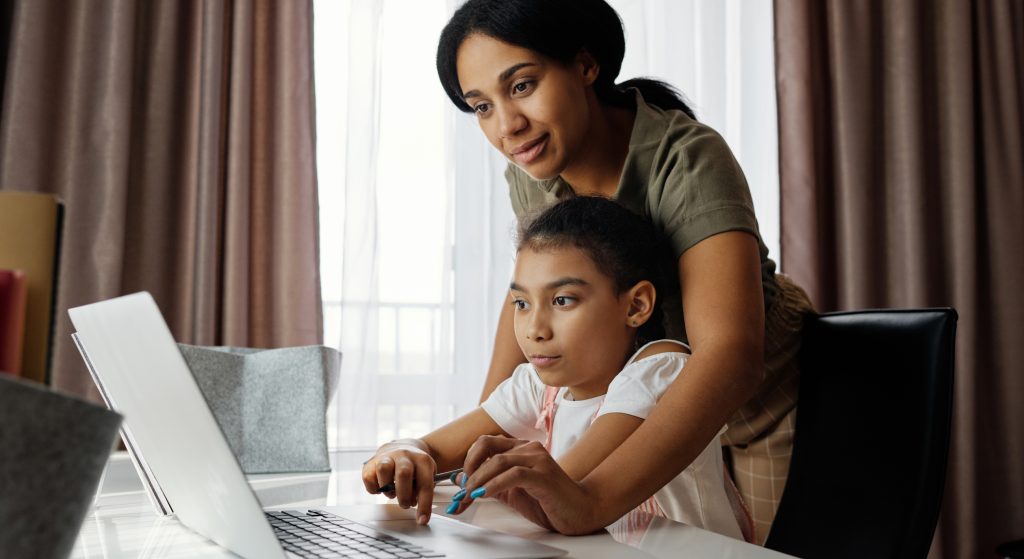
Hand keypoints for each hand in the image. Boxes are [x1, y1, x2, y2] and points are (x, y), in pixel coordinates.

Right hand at [361, 441, 436, 524]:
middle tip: (405, 504)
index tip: (422, 520)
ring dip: (388, 489)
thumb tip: (415, 507)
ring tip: (392, 493)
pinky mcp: (371, 463)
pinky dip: (374, 488)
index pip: (424, 484)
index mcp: (422, 460)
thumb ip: (422, 491)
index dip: (424, 505)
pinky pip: (368, 478)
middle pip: (403, 473)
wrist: (401, 447)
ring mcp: (387, 457)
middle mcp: (404, 455)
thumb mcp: (426, 475)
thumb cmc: (414, 467)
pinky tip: (381, 488)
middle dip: (404, 495)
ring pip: (383, 469)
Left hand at [449, 436, 601, 534]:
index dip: (468, 460)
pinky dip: (494, 485)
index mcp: (521, 449)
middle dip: (469, 469)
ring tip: (469, 496)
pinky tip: (485, 495)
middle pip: (487, 446)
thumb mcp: (511, 492)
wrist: (579, 511)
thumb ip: (488, 483)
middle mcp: (529, 448)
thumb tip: (460, 478)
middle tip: (462, 491)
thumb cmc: (548, 501)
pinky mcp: (543, 475)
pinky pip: (513, 475)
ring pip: (498, 460)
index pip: (486, 442)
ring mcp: (538, 459)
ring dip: (478, 480)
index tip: (461, 482)